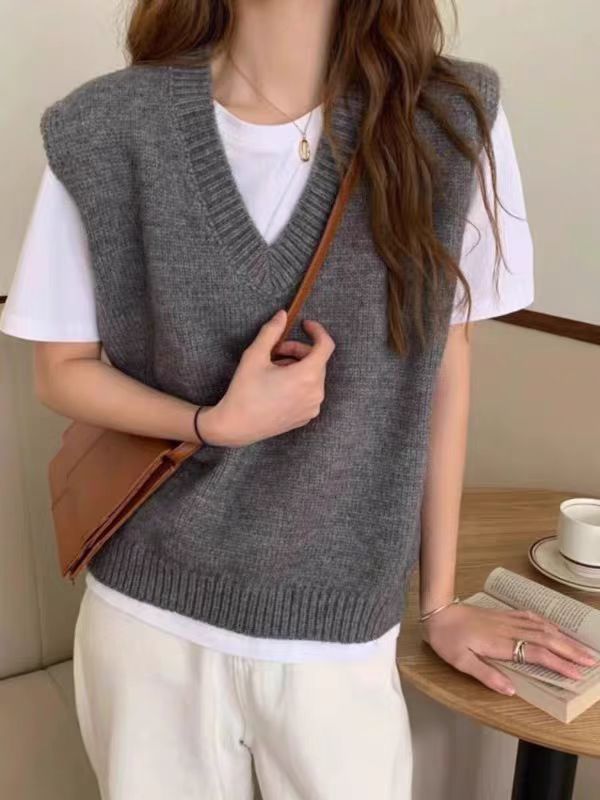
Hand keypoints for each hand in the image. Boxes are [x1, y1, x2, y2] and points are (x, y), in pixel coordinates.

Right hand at [198, 309, 335, 446]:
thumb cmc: (244, 391)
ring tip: (273, 371)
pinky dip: (299, 383)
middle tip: (275, 351)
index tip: (304, 325)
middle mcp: (315, 393)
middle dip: (298, 350)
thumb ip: (271, 331)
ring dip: (297, 367)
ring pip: (313, 376)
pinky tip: (277, 386)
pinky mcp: (306, 416)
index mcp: (306, 376)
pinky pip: (309, 392)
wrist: (236, 426)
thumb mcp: (255, 355)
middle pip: (316, 360)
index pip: (326, 345)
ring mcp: (312, 407)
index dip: (317, 331)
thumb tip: (283, 315)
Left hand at [420, 602, 599, 695]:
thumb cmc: (446, 639)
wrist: (437, 611)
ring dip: (563, 638)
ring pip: (541, 627)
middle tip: (591, 660)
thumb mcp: (460, 661)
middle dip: (570, 650)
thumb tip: (511, 690)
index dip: (557, 663)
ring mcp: (507, 620)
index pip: (535, 654)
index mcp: (500, 643)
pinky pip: (530, 617)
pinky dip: (547, 623)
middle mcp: (508, 630)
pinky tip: (555, 628)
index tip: (576, 673)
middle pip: (546, 639)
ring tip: (582, 647)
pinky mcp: (503, 615)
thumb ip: (486, 675)